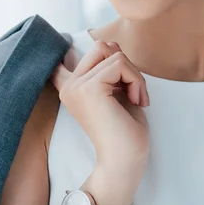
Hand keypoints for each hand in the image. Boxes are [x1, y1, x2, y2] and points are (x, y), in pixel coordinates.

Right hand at [50, 40, 150, 175]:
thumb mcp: (117, 92)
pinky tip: (136, 101)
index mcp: (72, 87)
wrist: (124, 161)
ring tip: (136, 98)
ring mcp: (76, 86)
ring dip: (134, 75)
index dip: (80, 52)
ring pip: (114, 53)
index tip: (95, 59)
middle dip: (125, 65)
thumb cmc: (125, 132)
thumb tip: (110, 43)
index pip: (67, 55)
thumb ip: (110, 68)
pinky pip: (120, 63)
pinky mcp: (89, 87)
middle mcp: (69, 85)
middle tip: (133, 91)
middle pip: (101, 46)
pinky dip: (136, 80)